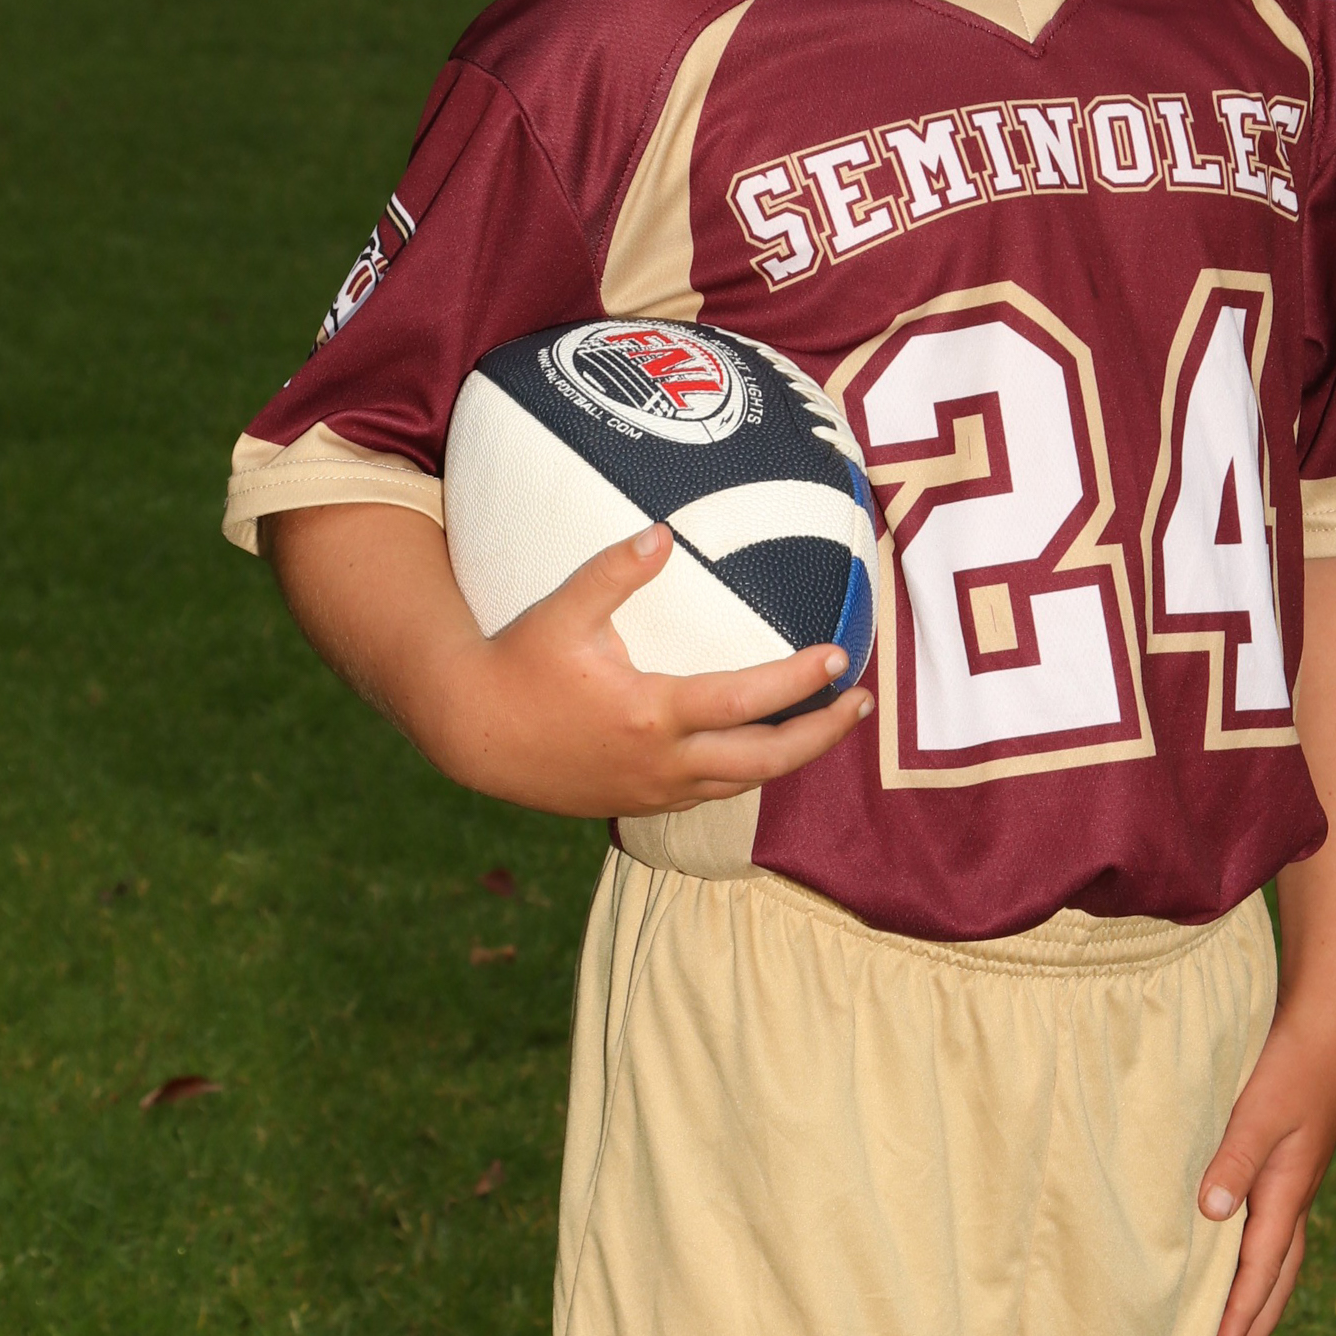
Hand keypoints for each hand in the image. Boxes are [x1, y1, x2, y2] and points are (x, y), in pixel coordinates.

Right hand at [266, 501, 871, 819]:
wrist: (474, 735)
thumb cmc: (517, 664)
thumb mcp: (561, 611)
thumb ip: (614, 572)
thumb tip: (663, 534)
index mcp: (651, 715)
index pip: (748, 701)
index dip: (800, 680)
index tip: (840, 656)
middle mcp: (662, 763)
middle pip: (766, 760)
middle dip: (821, 733)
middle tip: (861, 703)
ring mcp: (653, 790)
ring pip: (745, 783)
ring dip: (793, 756)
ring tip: (829, 724)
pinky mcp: (640, 801)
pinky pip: (713, 792)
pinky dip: (750, 770)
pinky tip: (766, 746)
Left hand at [1197, 1014, 1335, 1335]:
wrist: (1332, 1025)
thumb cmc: (1294, 1066)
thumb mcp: (1259, 1111)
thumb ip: (1234, 1161)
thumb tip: (1211, 1216)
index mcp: (1288, 1193)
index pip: (1261, 1271)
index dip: (1239, 1315)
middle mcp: (1296, 1195)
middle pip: (1278, 1276)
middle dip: (1256, 1321)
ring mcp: (1297, 1178)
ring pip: (1280, 1252)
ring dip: (1261, 1291)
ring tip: (1240, 1321)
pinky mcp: (1292, 1158)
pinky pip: (1274, 1222)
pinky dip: (1260, 1251)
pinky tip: (1239, 1244)